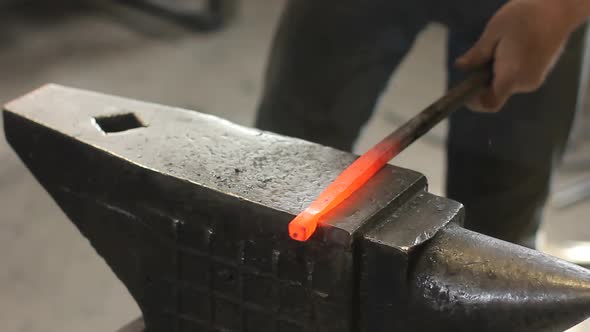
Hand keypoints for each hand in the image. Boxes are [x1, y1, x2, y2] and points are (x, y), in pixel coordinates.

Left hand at [456, 0, 584, 111]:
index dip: (475, 102)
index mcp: (511, 75)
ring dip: (496, 71)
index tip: (465, 91)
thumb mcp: (494, 31)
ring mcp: (535, 79)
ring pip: (506, 83)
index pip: (490, 103)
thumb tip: (460, 66)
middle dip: (484, 79)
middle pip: (496, 92)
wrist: (560, 8)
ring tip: (499, 46)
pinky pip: (517, 77)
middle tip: (481, 56)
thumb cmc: (525, 16)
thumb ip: (477, 54)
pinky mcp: (540, 72)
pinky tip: (510, 47)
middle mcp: (525, 82)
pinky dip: (508, 68)